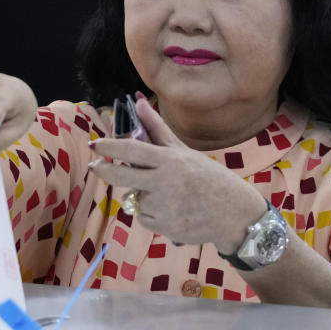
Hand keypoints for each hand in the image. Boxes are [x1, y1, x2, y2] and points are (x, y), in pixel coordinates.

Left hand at [88, 98, 262, 250]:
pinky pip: (144, 218)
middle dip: (104, 170)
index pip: (131, 150)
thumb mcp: (186, 152)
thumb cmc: (210, 178)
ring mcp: (164, 206)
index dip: (109, 146)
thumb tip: (139, 102)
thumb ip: (158, 130)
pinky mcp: (165, 227)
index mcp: (170, 160)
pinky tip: (172, 211)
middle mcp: (165, 182)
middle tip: (95, 166)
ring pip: (135, 199)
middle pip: (121, 175)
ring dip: (143, 197)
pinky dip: (151, 215)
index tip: (95, 145)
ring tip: (169, 197)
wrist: (235, 214)